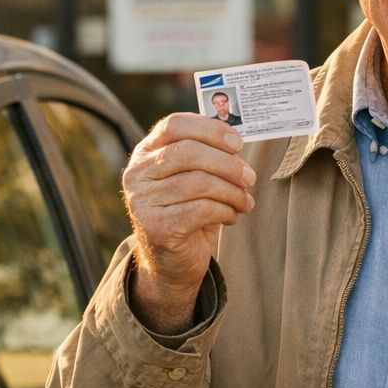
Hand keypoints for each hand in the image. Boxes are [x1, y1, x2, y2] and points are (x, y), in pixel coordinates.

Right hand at [121, 113, 255, 332]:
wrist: (171, 262)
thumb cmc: (188, 212)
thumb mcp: (195, 178)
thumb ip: (208, 156)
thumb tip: (237, 140)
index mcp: (146, 153)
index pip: (174, 125)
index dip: (210, 129)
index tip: (237, 143)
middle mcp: (137, 174)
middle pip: (188, 152)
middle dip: (228, 164)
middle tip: (250, 178)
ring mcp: (142, 201)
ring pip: (199, 182)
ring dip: (232, 192)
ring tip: (245, 201)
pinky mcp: (156, 227)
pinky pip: (201, 209)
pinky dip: (225, 211)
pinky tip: (232, 216)